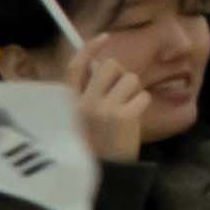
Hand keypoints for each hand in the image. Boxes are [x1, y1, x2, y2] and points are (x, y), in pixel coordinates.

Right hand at [67, 34, 173, 170]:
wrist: (103, 174)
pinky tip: (132, 120)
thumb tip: (104, 63)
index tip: (105, 36)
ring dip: (133, 91)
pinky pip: (142, 95)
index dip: (89, 49)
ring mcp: (102, 109)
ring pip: (130, 78)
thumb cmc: (95, 143)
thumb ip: (87, 94)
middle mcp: (82, 103)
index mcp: (67, 104)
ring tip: (124, 111)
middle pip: (109, 66)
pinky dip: (142, 104)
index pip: (75, 67)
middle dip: (120, 75)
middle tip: (120, 95)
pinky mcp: (123, 116)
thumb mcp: (80, 118)